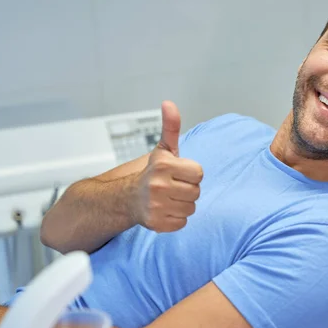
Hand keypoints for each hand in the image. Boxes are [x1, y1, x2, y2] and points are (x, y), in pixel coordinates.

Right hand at [130, 101, 203, 232]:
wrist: (128, 198)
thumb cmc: (152, 172)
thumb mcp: (163, 149)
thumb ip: (171, 126)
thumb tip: (169, 103)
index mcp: (164, 165)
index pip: (199, 173)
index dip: (190, 173)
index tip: (177, 173)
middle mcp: (158, 186)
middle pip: (197, 192)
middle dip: (187, 189)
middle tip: (172, 187)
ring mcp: (156, 206)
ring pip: (191, 208)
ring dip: (183, 204)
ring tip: (168, 198)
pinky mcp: (156, 224)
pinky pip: (183, 222)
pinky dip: (176, 218)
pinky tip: (164, 210)